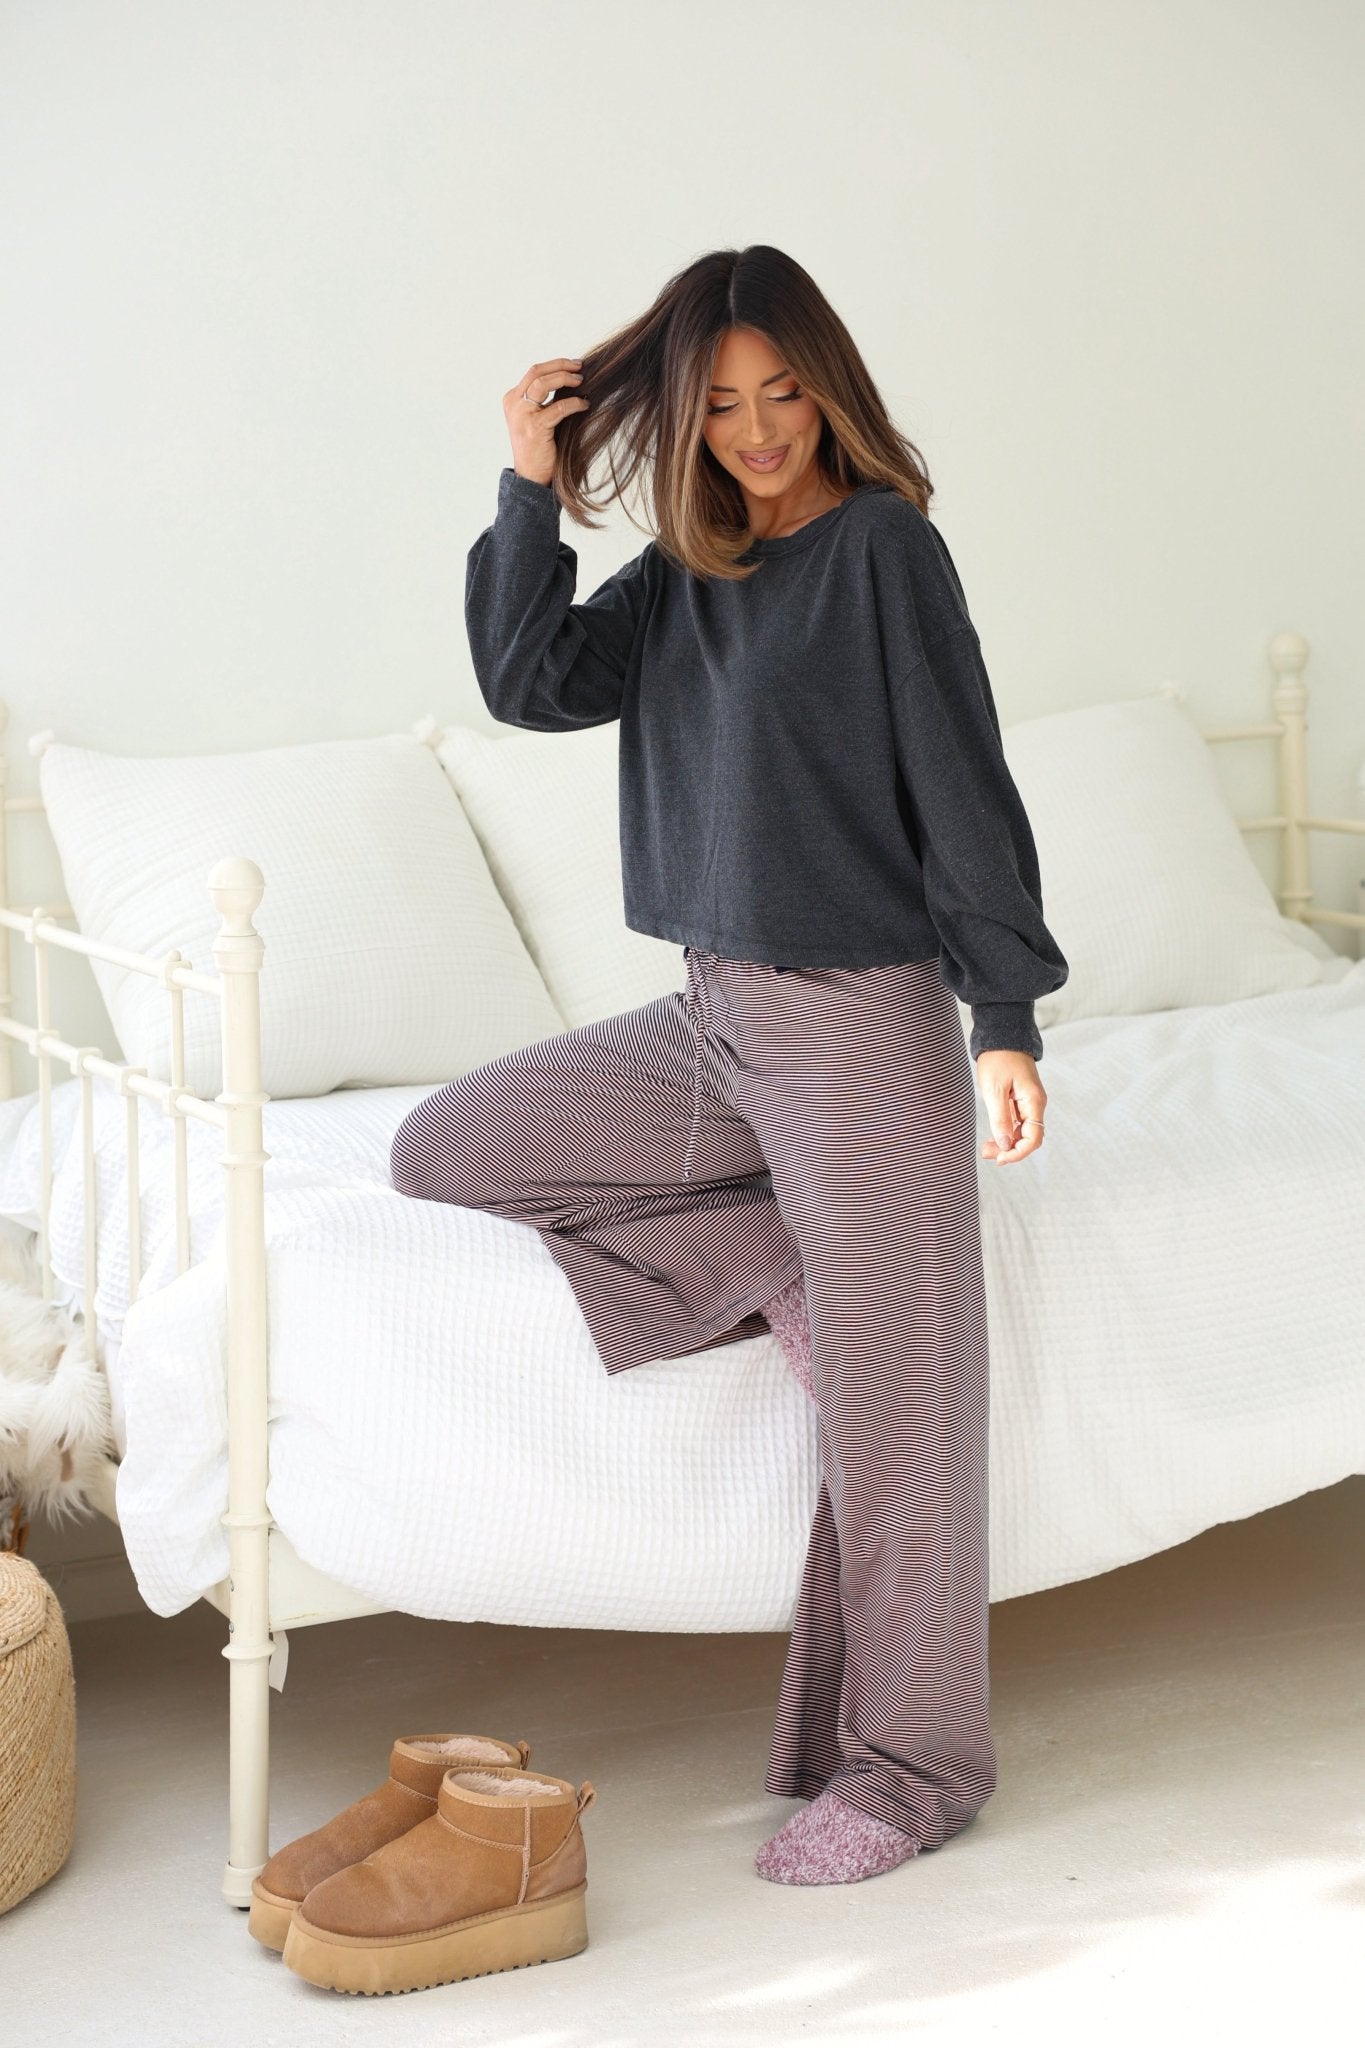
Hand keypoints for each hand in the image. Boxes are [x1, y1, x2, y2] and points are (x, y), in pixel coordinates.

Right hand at [503, 356, 590, 487]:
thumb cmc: (539, 448)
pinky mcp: (534, 427)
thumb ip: (545, 399)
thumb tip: (570, 379)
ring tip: (581, 381)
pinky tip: (584, 404)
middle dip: (561, 365)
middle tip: (580, 368)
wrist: (531, 476)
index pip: (534, 372)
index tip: (574, 365)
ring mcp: (522, 415)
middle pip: (537, 372)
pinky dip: (574, 403)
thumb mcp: (537, 417)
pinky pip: (558, 407)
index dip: (556, 364)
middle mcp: (514, 404)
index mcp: (512, 399)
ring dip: (565, 378)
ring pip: (543, 383)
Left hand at [976, 1050, 1046, 1163]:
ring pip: (1021, 1131)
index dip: (1018, 1152)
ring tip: (985, 1148)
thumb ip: (1001, 1119)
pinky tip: (992, 1136)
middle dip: (1010, 1150)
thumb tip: (1005, 1145)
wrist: (1001, 1036)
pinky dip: (1005, 1131)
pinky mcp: (1019, 1099)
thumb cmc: (998, 1059)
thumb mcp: (995, 1090)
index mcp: (1034, 1102)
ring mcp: (1028, 1102)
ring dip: (1006, 1142)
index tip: (999, 1158)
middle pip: (1028, 1138)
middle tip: (986, 1153)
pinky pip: (1016, 1122)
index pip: (1034, 1138)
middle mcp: (1035, 1105)